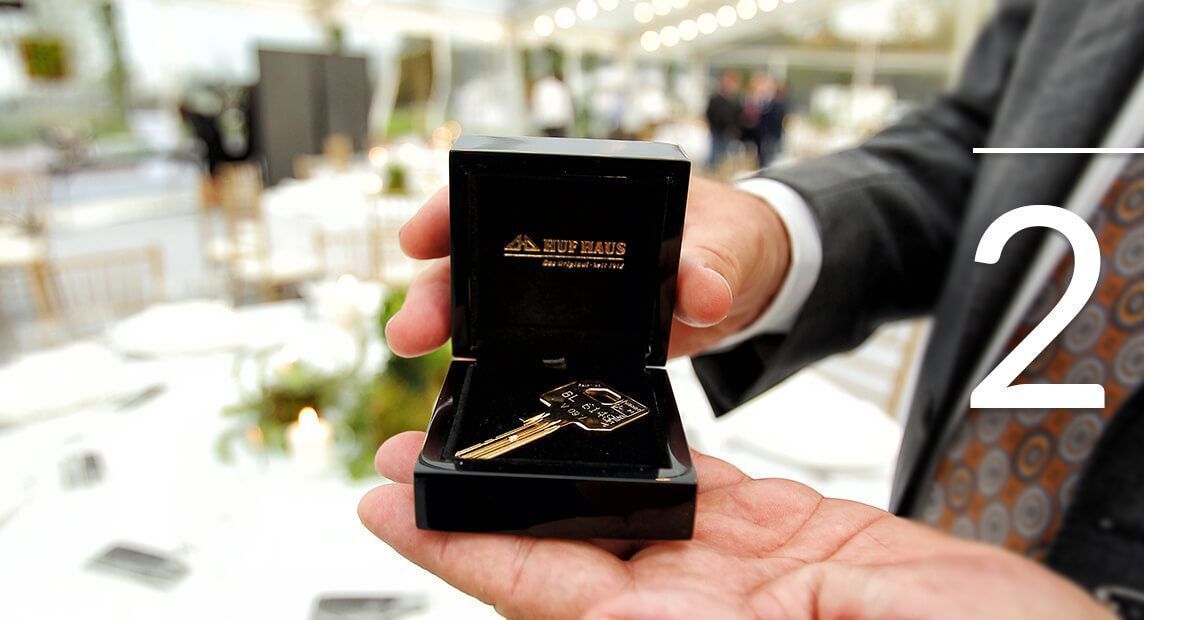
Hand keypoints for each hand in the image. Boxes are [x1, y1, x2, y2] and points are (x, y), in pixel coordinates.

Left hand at [359, 432, 1108, 619]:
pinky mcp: (781, 530)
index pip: (540, 593)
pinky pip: (690, 482)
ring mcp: (733, 572)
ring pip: (611, 508)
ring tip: (482, 424)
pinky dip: (637, 450)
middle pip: (555, 548)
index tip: (383, 510)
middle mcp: (691, 613)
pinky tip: (601, 423)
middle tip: (397, 453)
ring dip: (544, 468)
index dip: (456, 551)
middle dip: (474, 503)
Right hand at [386, 177, 790, 358]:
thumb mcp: (727, 244)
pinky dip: (494, 369)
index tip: (418, 239)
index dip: (450, 212)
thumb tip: (703, 294)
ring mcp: (558, 297)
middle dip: (437, 289)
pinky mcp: (573, 342)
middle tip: (409, 328)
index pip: (501, 196)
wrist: (748, 282)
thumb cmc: (729, 238)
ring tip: (415, 352)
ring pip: (488, 311)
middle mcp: (555, 244)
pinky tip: (472, 388)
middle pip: (478, 260)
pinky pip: (523, 354)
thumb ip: (713, 265)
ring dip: (450, 332)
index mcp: (581, 199)